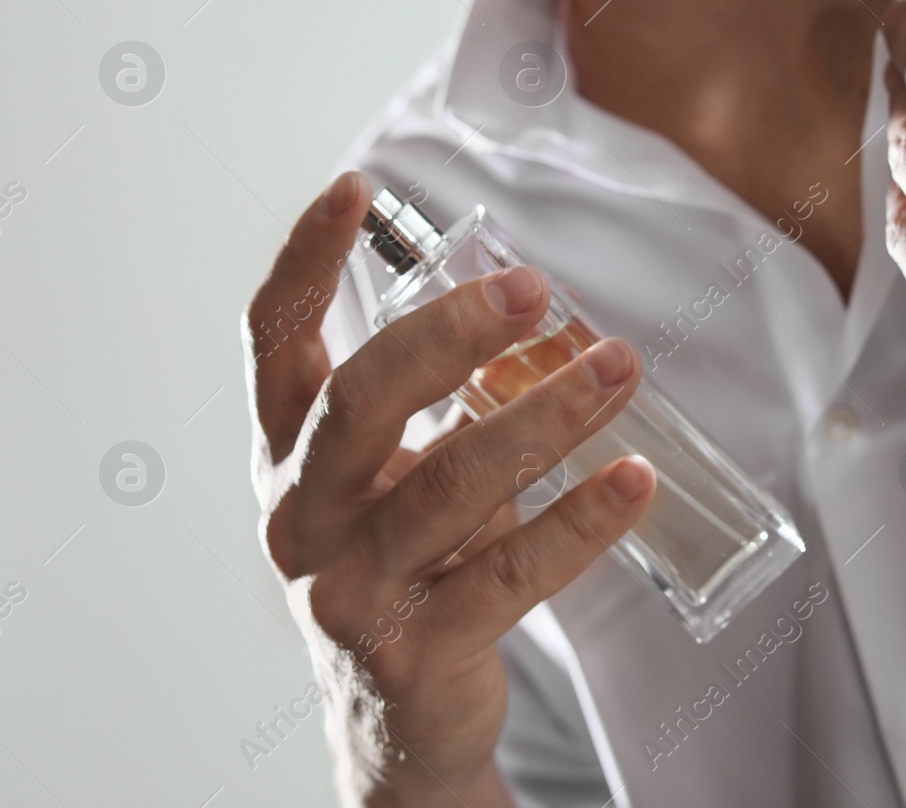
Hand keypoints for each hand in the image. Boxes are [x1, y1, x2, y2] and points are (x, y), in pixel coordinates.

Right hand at [245, 171, 654, 806]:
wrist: (393, 721)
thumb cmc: (402, 565)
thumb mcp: (395, 477)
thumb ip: (438, 402)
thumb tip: (535, 319)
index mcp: (287, 455)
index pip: (272, 341)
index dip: (305, 260)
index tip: (355, 186)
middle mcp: (301, 514)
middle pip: (359, 401)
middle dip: (446, 334)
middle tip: (529, 288)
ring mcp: (349, 587)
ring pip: (449, 484)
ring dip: (544, 417)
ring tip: (618, 366)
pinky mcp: (415, 648)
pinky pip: (510, 571)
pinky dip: (579, 520)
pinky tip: (633, 477)